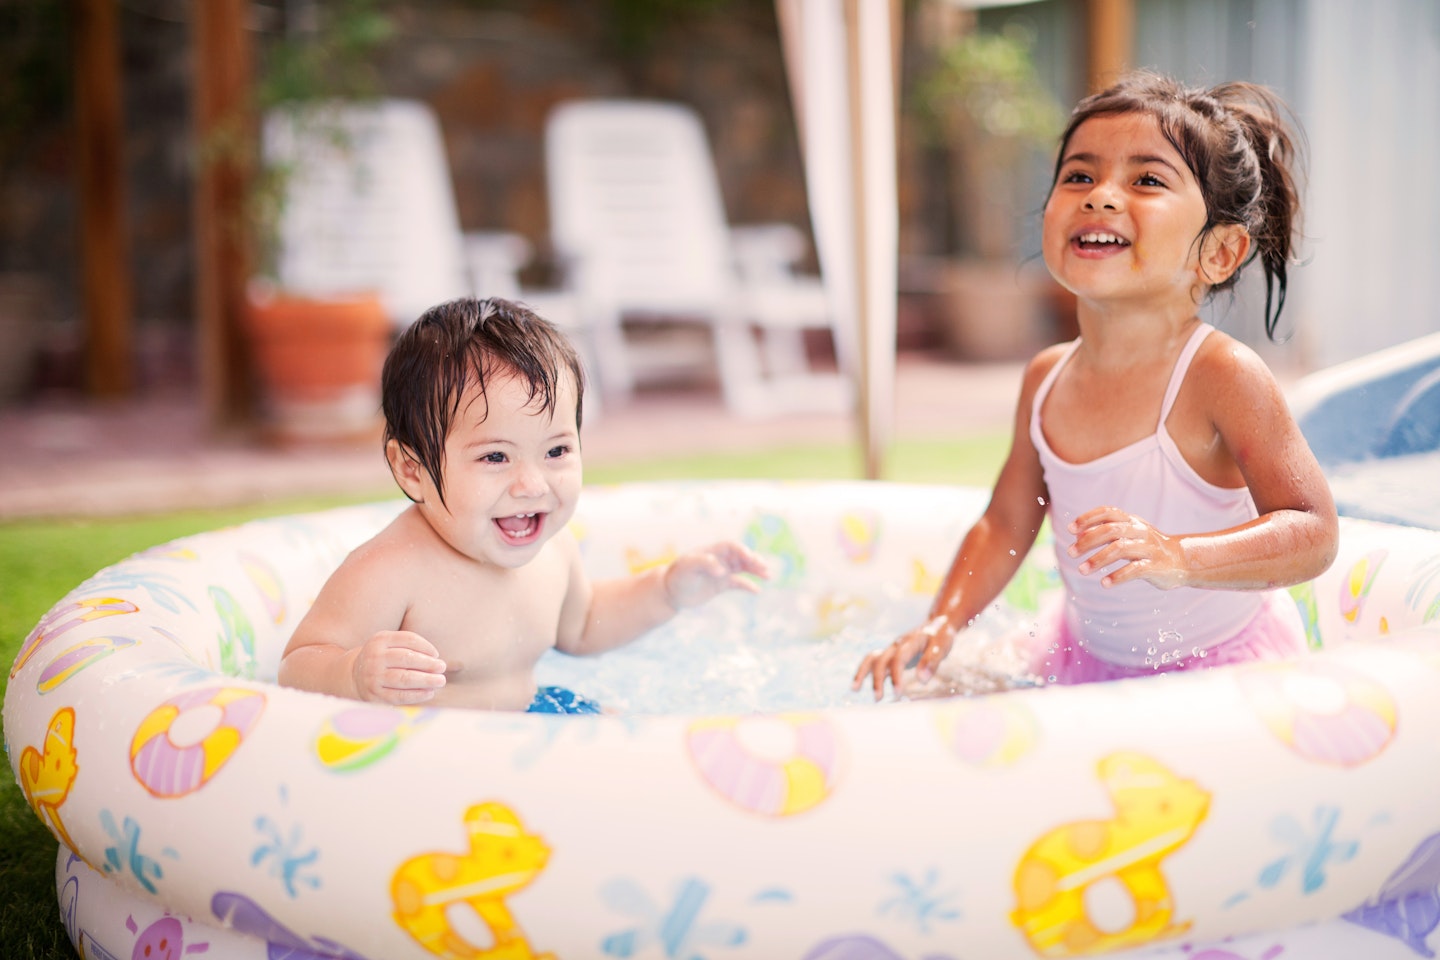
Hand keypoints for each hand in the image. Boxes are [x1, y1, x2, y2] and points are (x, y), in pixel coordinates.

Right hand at [350, 630, 446, 703]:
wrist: (353, 675)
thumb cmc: (383, 659)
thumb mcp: (390, 645)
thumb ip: (412, 647)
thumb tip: (437, 659)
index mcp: (380, 639)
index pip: (408, 639)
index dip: (425, 646)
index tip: (436, 654)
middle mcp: (375, 656)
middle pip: (407, 658)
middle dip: (428, 663)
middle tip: (442, 667)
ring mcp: (373, 676)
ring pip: (404, 678)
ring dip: (426, 680)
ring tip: (440, 681)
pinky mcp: (375, 694)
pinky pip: (400, 695)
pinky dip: (417, 695)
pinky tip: (429, 692)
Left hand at [663, 541, 770, 608]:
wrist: (670, 591)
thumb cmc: (678, 575)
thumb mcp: (688, 567)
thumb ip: (704, 564)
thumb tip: (722, 571)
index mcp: (712, 551)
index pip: (731, 546)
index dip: (742, 551)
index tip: (750, 559)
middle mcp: (719, 559)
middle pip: (741, 556)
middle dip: (754, 560)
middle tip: (764, 568)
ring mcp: (721, 572)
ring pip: (743, 568)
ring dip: (755, 570)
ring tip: (768, 576)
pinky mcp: (721, 584)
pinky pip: (738, 583)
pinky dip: (748, 585)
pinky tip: (757, 591)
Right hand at [851, 615, 955, 701]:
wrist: (937, 623)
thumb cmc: (941, 636)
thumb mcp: (942, 646)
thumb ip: (932, 662)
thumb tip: (921, 680)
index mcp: (910, 642)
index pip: (899, 658)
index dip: (896, 675)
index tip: (897, 692)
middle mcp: (897, 644)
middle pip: (881, 660)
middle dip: (877, 679)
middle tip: (878, 698)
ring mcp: (892, 648)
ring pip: (872, 658)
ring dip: (863, 672)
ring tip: (855, 689)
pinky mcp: (890, 653)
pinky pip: (873, 661)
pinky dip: (864, 672)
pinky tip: (858, 685)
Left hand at [1068, 506, 1186, 588]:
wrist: (1183, 560)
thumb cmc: (1148, 547)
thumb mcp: (1129, 535)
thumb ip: (1107, 533)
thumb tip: (1078, 534)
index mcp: (1132, 521)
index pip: (1108, 512)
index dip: (1088, 518)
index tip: (1071, 529)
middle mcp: (1140, 531)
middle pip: (1110, 530)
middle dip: (1087, 541)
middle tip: (1070, 553)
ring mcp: (1149, 548)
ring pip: (1120, 549)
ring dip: (1097, 560)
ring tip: (1082, 570)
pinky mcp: (1156, 566)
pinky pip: (1134, 570)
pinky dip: (1117, 576)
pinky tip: (1104, 583)